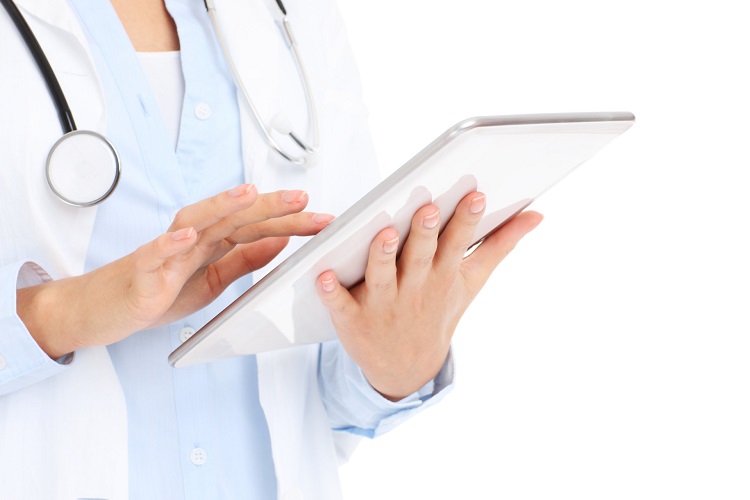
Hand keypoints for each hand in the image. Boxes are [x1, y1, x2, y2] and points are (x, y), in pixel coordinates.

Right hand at [18, 184, 332, 358]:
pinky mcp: (143, 270)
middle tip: (303, 198)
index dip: (291, 222)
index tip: (324, 219)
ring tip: (249, 195)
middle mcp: (192, 238)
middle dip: (269, 206)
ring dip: (222, 206)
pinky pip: (156, 253)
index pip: (257, 226)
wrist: (107, 310)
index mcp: (213, 242)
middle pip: (234, 216)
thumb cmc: (159, 290)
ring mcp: (167, 251)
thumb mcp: (212, 278)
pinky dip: (171, 242)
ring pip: (196, 221)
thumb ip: (243, 260)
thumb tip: (280, 242)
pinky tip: (188, 235)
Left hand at [316, 192, 542, 400]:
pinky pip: (340, 304)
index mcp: (443, 276)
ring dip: (381, 258)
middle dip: (424, 233)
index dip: (465, 221)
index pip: (457, 244)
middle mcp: (415, 289)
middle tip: (428, 208)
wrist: (406, 366)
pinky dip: (331, 292)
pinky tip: (322, 276)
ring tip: (383, 234)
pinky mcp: (352, 319)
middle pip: (419, 257)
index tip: (475, 196)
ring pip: (381, 278)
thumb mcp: (471, 281)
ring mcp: (383, 305)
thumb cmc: (439, 310)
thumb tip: (536, 215)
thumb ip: (500, 245)